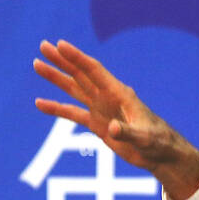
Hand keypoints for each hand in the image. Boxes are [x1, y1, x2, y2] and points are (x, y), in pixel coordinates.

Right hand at [33, 39, 198, 199]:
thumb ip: (128, 133)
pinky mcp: (97, 124)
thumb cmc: (158, 143)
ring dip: (56, 77)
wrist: (161, 154)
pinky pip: (73, 114)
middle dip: (61, 60)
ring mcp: (101, 110)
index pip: (94, 71)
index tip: (60, 45)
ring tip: (37, 64)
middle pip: (80, 74)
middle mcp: (107, 97)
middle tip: (43, 46)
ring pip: (74, 89)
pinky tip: (40, 103)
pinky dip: (57, 108)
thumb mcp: (145, 139)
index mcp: (119, 93)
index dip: (77, 57)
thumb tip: (111, 128)